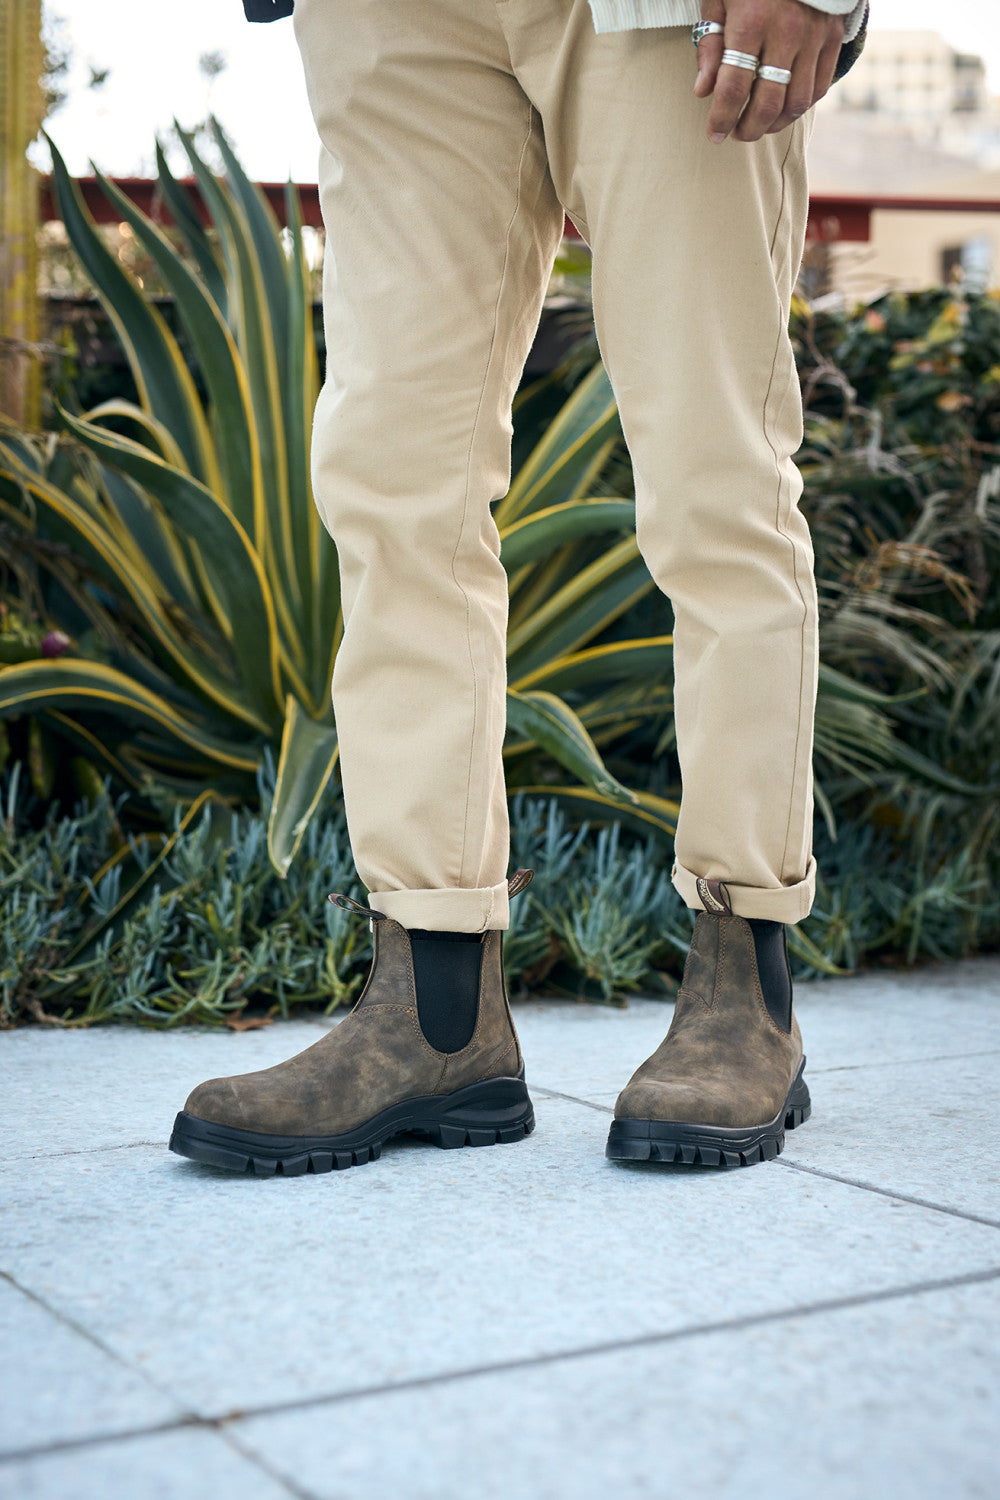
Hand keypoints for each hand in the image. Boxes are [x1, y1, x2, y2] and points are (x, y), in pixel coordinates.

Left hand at [693, 0, 844, 143]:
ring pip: (796, 102)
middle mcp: (787, 31)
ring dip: (774, 124)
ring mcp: (814, 35)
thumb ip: (710, 44)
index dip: (721, 118)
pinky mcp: (833, 36)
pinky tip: (783, 108)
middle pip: (768, 102)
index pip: (734, 87)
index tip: (714, 134)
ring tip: (758, 125)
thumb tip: (703, 91)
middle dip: (748, 128)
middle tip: (736, 134)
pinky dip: (800, 107)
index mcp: (751, 21)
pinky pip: (819, 87)